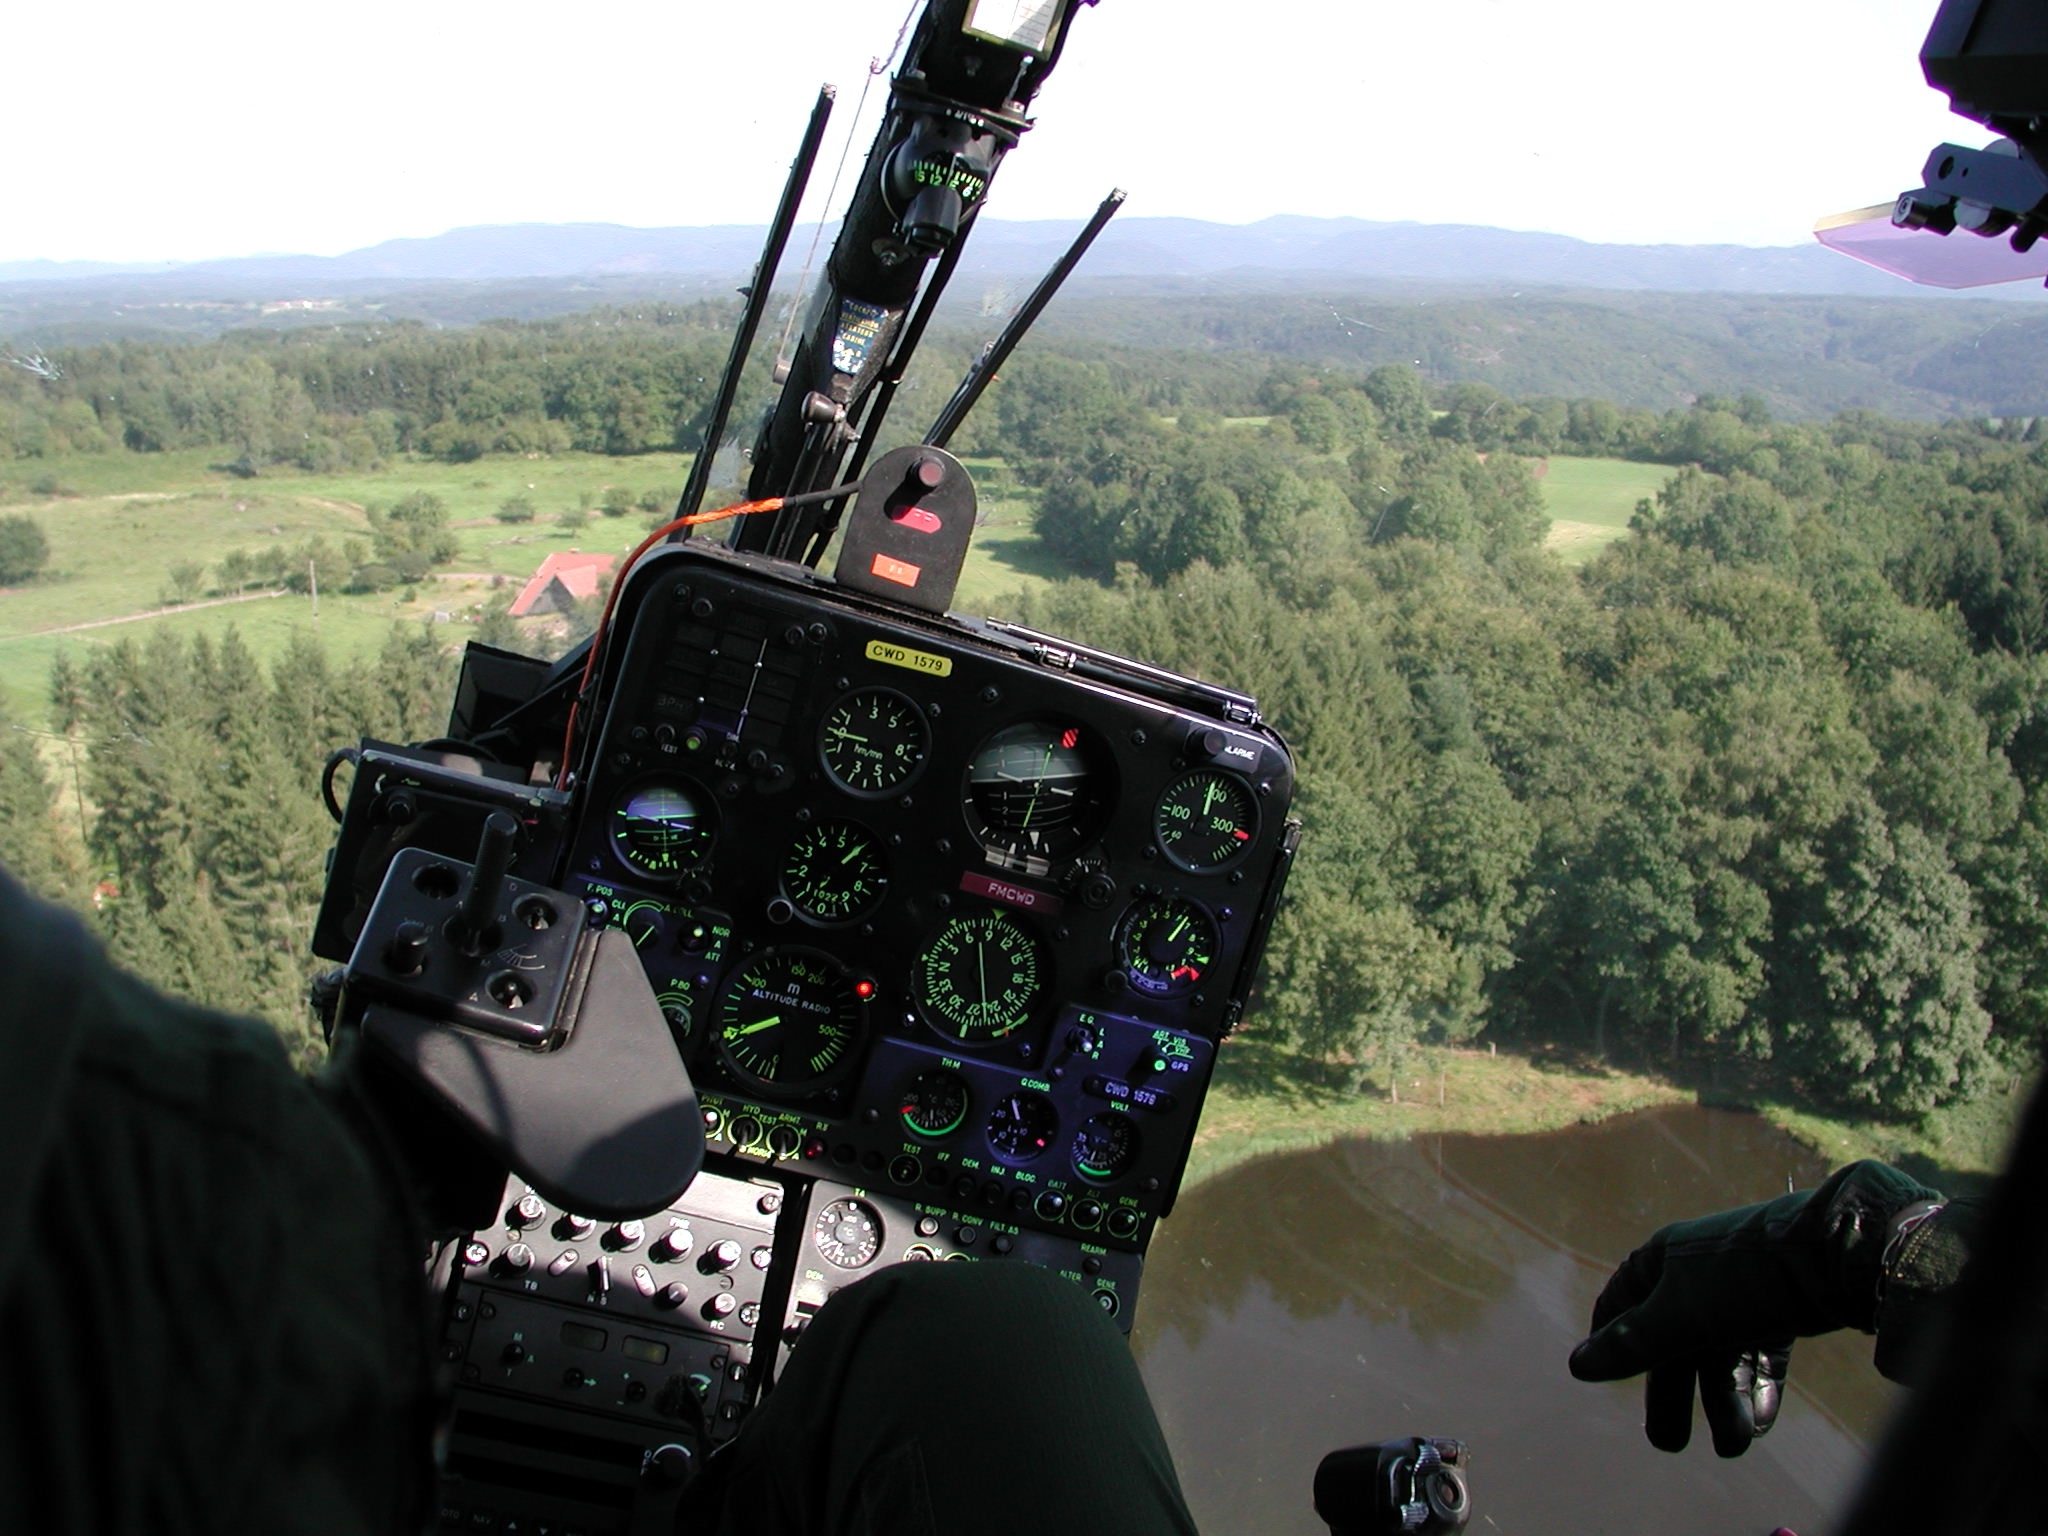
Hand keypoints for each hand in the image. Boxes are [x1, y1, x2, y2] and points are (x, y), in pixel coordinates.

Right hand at [1567, 1161, 1936, 1456]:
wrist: (1831, 1256)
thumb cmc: (1740, 1280)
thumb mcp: (1680, 1315)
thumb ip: (1632, 1344)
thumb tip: (1576, 1367)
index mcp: (1662, 1263)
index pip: (1622, 1304)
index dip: (1612, 1341)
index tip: (1608, 1378)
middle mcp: (1697, 1275)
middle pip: (1674, 1342)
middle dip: (1674, 1395)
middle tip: (1670, 1444)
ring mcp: (1740, 1292)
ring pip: (1720, 1355)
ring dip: (1723, 1402)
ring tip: (1733, 1447)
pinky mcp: (1781, 1309)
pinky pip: (1759, 1354)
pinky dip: (1757, 1389)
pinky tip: (1760, 1424)